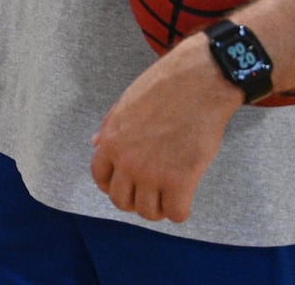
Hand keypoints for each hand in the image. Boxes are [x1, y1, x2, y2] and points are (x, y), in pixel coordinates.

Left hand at [89, 38, 241, 221]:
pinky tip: (186, 196)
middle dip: (136, 200)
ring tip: (169, 195)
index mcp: (111, 141)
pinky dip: (181, 209)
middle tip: (151, 192)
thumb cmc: (166, 86)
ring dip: (159, 207)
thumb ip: (110, 127)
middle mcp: (126, 161)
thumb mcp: (126, 103)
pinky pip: (176, 213)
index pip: (101, 179)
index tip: (128, 184)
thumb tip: (96, 143)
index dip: (114, 185)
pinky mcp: (180, 181)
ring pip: (148, 212)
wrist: (199, 81)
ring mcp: (152, 173)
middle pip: (122, 201)